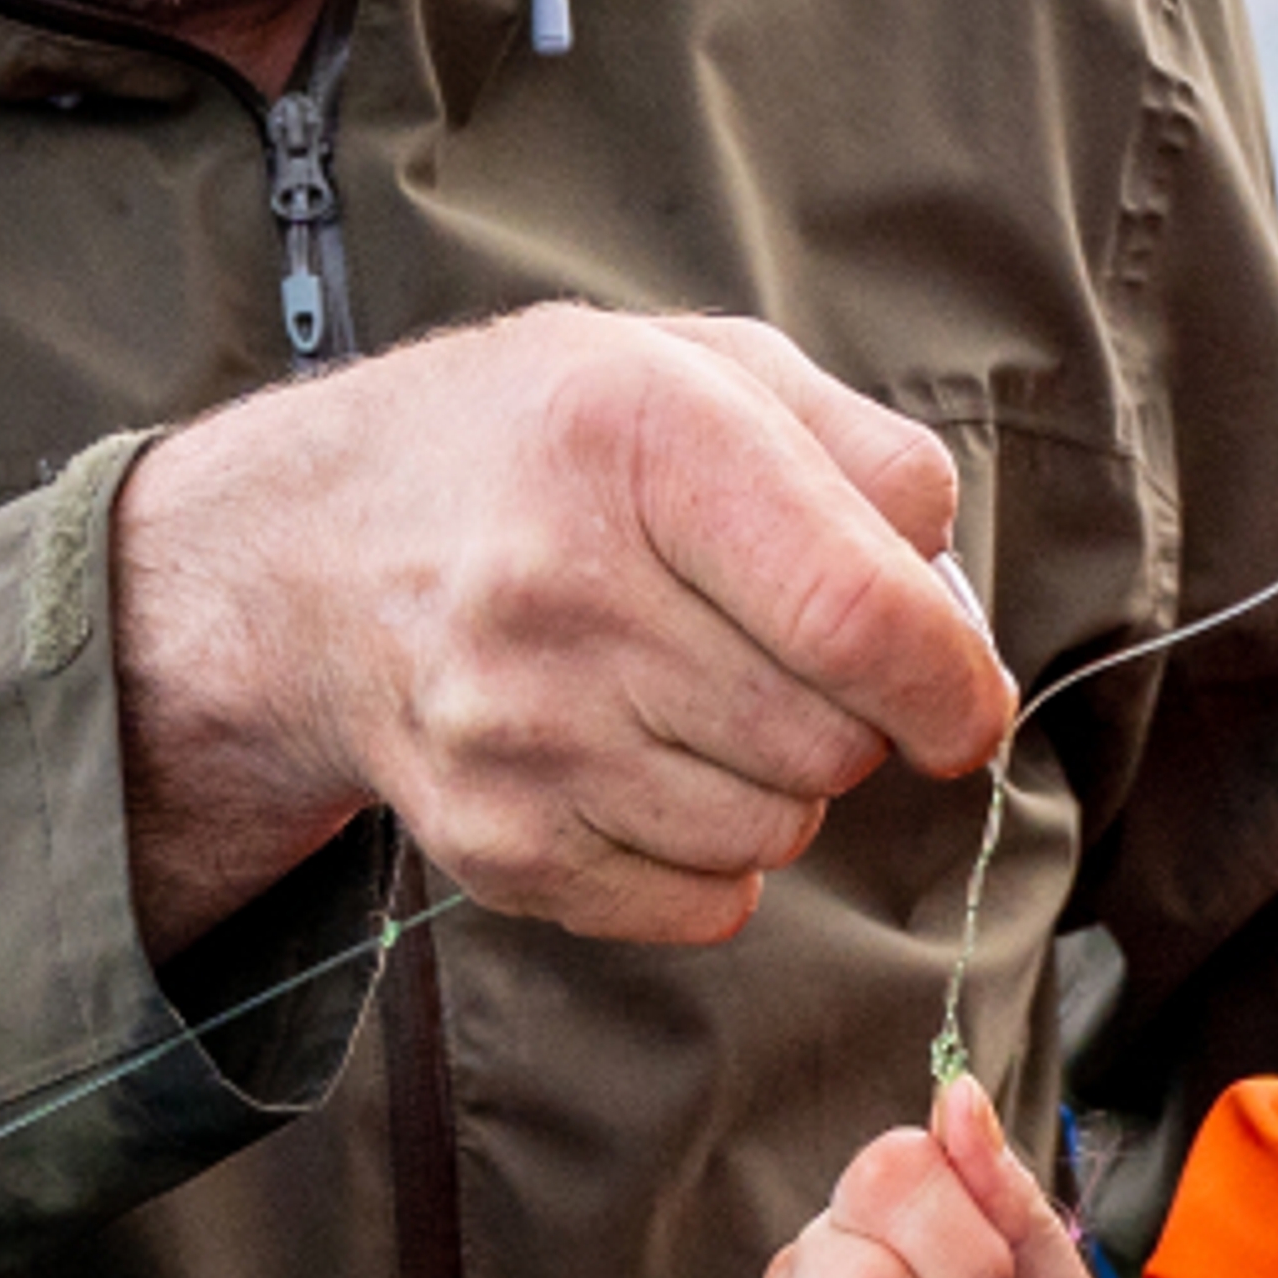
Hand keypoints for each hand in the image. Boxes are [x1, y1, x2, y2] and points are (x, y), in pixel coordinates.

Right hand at [108, 305, 1011, 953]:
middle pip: (830, 739)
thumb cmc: (548, 454)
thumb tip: (955, 615)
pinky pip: (705, 903)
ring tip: (689, 696)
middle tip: (774, 658)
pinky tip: (639, 763)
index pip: (856, 616)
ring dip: (778, 783)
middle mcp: (559, 585)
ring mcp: (516, 729)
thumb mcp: (703, 373)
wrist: (313, 556)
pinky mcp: (499, 843)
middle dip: (849, 718)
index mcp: (633, 434)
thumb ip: (867, 461)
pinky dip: (711, 855)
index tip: (964, 707)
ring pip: (776, 829)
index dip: (950, 685)